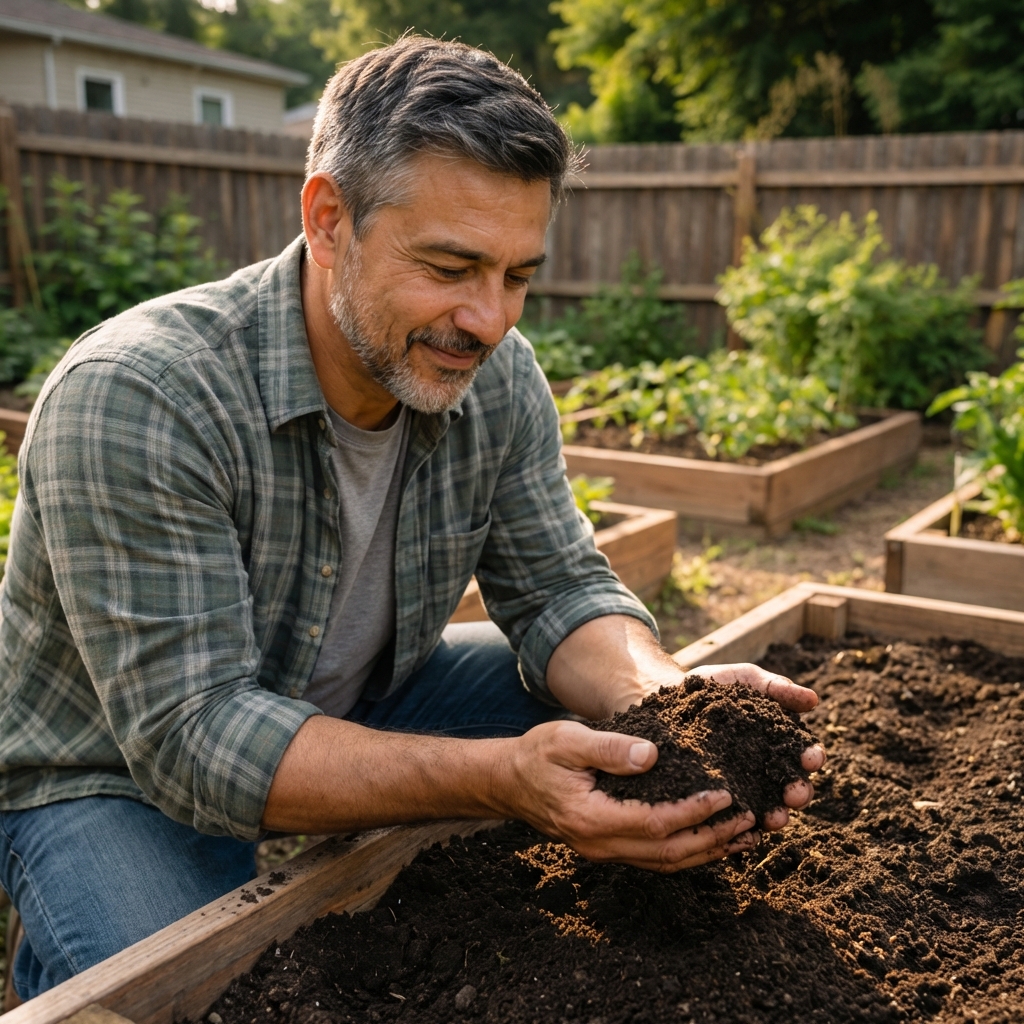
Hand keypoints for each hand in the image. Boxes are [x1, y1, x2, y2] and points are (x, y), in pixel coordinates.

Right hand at [495, 719, 758, 872]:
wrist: (508, 782)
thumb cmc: (537, 754)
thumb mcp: (567, 740)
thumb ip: (609, 748)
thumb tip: (653, 754)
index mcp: (591, 817)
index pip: (655, 822)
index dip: (694, 811)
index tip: (725, 794)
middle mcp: (600, 844)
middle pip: (668, 852)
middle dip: (713, 837)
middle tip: (750, 818)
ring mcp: (604, 851)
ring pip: (666, 862)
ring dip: (708, 850)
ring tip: (744, 833)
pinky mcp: (609, 847)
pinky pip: (656, 857)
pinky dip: (689, 850)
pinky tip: (712, 837)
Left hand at [686, 662, 825, 831]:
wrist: (669, 697)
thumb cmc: (713, 687)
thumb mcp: (744, 680)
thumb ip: (776, 688)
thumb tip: (814, 699)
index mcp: (779, 741)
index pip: (804, 753)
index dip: (811, 756)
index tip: (812, 757)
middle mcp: (767, 769)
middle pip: (792, 786)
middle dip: (799, 792)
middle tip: (795, 795)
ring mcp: (744, 786)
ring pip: (768, 807)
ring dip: (777, 815)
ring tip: (774, 818)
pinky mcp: (719, 798)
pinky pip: (735, 817)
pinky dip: (743, 825)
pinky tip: (744, 829)